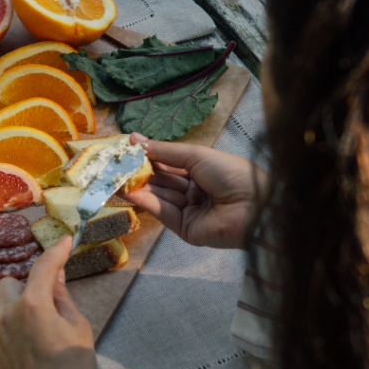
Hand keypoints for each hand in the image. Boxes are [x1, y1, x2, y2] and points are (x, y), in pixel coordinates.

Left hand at [0, 237, 96, 368]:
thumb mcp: (79, 329)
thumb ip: (63, 298)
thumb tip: (56, 276)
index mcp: (33, 305)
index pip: (43, 266)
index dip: (56, 251)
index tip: (66, 241)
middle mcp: (6, 315)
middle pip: (9, 282)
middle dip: (27, 283)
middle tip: (47, 297)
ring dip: (10, 301)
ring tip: (30, 315)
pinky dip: (4, 322)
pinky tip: (22, 336)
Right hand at [125, 133, 265, 249]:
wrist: (254, 207)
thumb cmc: (232, 174)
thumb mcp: (196, 155)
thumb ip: (164, 151)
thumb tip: (136, 139)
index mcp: (202, 171)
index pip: (169, 163)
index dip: (148, 155)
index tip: (126, 147)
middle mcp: (195, 191)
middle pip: (161, 180)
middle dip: (138, 171)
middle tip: (114, 163)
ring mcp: (189, 211)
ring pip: (158, 196)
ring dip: (136, 186)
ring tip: (113, 176)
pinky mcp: (185, 229)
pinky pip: (162, 211)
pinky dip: (144, 201)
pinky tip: (127, 190)